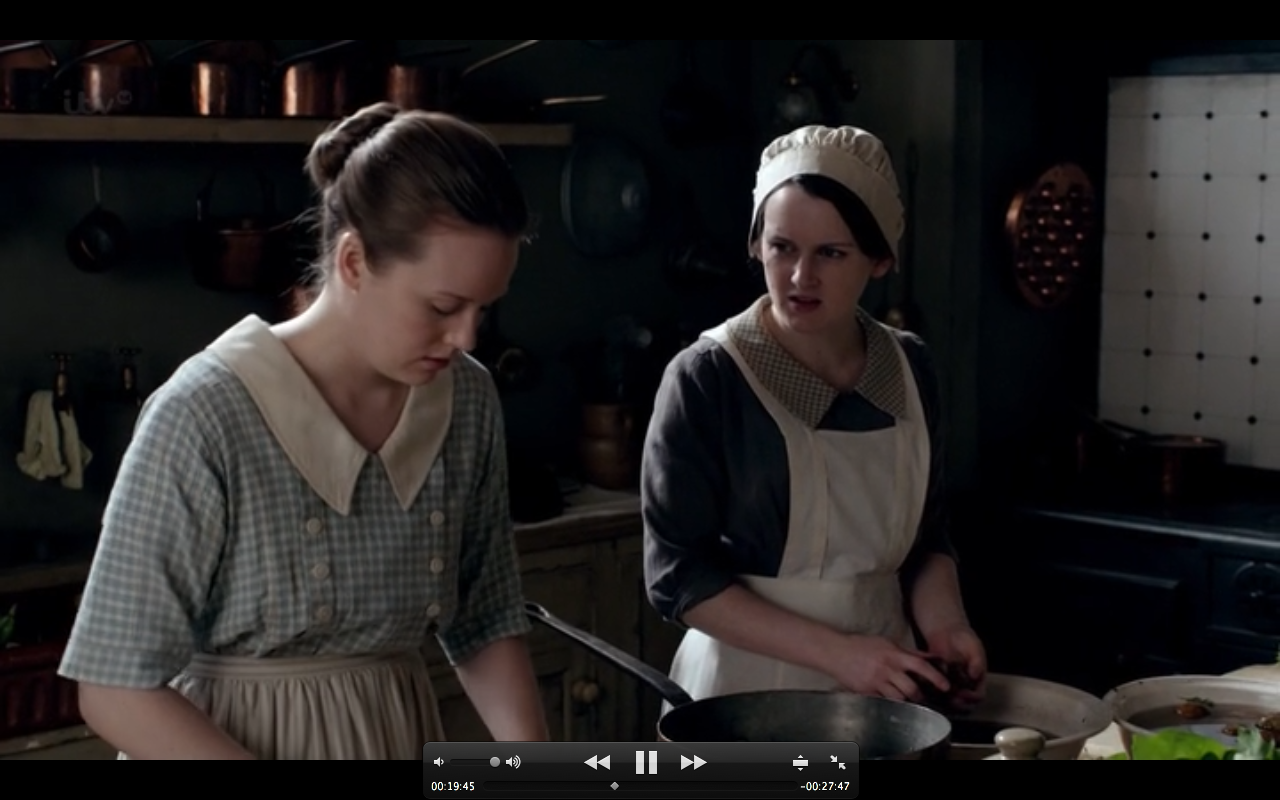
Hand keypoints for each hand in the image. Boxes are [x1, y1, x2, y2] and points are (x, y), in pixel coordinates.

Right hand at [823, 635, 951, 703]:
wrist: (836, 651)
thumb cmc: (862, 645)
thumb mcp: (886, 642)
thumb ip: (908, 652)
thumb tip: (929, 657)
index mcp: (894, 654)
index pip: (920, 665)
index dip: (935, 676)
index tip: (946, 685)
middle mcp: (887, 668)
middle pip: (911, 688)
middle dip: (921, 696)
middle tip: (925, 699)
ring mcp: (876, 681)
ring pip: (898, 698)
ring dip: (907, 702)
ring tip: (910, 703)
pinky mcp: (866, 691)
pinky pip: (883, 702)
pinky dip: (890, 704)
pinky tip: (892, 703)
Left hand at [924, 624, 987, 709]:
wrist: (947, 632)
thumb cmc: (964, 638)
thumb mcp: (974, 647)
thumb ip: (977, 661)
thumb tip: (976, 675)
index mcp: (978, 680)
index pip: (978, 696)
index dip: (971, 698)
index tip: (963, 693)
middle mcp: (966, 686)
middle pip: (965, 704)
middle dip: (958, 705)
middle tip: (950, 699)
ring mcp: (952, 685)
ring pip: (951, 703)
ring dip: (945, 703)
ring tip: (939, 696)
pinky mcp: (938, 682)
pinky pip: (937, 694)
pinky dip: (934, 695)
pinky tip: (928, 691)